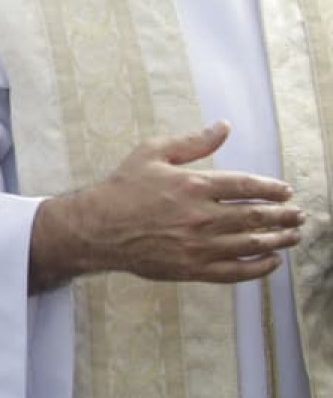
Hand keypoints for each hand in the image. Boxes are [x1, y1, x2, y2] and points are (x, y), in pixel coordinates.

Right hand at [29, 120, 302, 290]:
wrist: (99, 228)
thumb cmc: (123, 187)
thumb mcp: (152, 152)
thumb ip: (192, 142)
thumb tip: (224, 126)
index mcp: (193, 185)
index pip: (246, 186)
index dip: (272, 189)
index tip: (287, 191)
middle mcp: (201, 216)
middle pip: (256, 217)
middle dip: (283, 216)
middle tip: (300, 215)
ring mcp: (200, 245)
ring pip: (252, 244)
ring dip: (278, 239)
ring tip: (293, 236)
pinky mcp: (194, 268)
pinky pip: (237, 271)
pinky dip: (259, 268)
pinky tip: (272, 262)